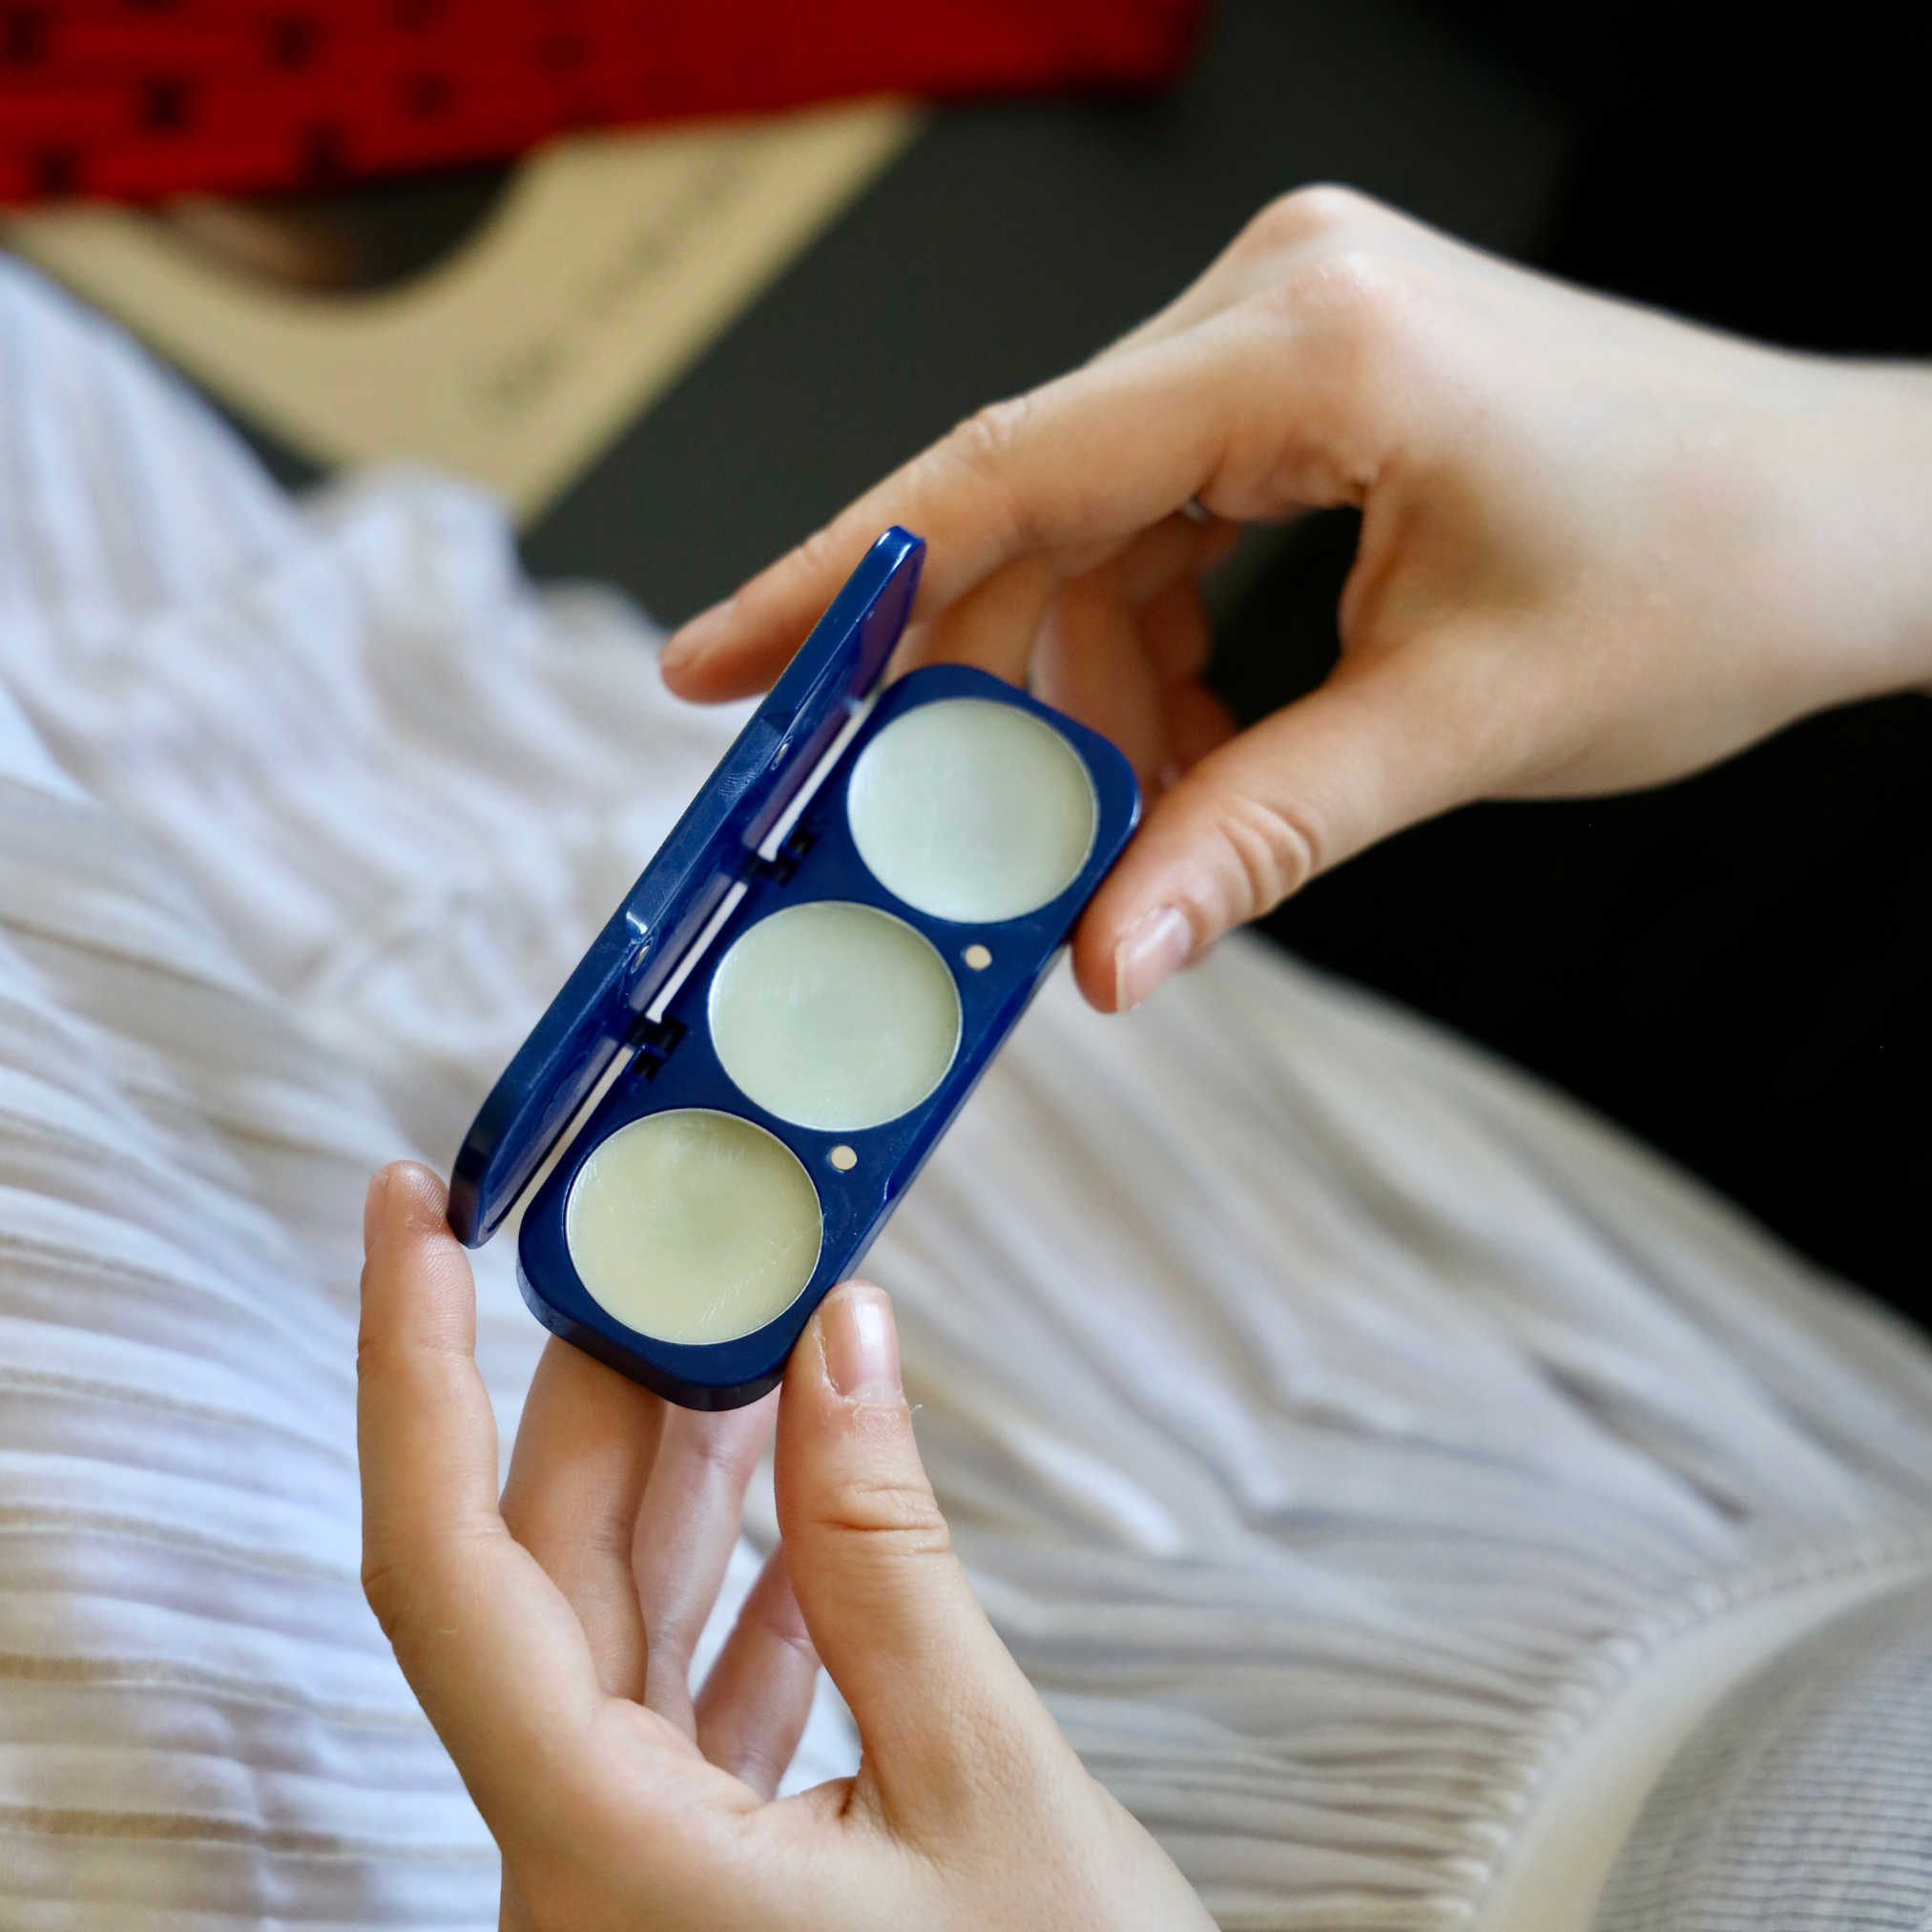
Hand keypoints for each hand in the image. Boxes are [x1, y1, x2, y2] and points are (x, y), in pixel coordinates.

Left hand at [357, 1161, 1210, 1931]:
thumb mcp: (986, 1793)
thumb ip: (890, 1556)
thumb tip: (842, 1339)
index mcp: (602, 1856)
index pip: (444, 1566)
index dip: (414, 1367)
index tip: (413, 1215)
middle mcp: (580, 1866)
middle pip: (546, 1570)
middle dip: (606, 1388)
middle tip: (675, 1245)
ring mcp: (637, 1876)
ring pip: (620, 1626)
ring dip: (690, 1473)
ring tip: (757, 1340)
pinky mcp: (708, 1878)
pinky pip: (688, 1694)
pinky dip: (749, 1581)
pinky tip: (807, 1500)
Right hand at [658, 186, 1931, 1012]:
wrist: (1849, 519)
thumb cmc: (1703, 584)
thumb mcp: (1459, 726)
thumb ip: (1258, 834)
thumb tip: (1101, 960)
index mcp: (1307, 347)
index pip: (1008, 467)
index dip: (840, 580)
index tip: (713, 665)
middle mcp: (1272, 304)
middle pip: (1030, 504)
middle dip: (972, 684)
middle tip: (918, 832)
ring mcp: (1284, 335)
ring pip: (1086, 525)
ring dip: (1065, 685)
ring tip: (1088, 821)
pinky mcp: (1303, 384)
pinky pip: (1157, 524)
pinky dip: (1136, 650)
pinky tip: (1162, 752)